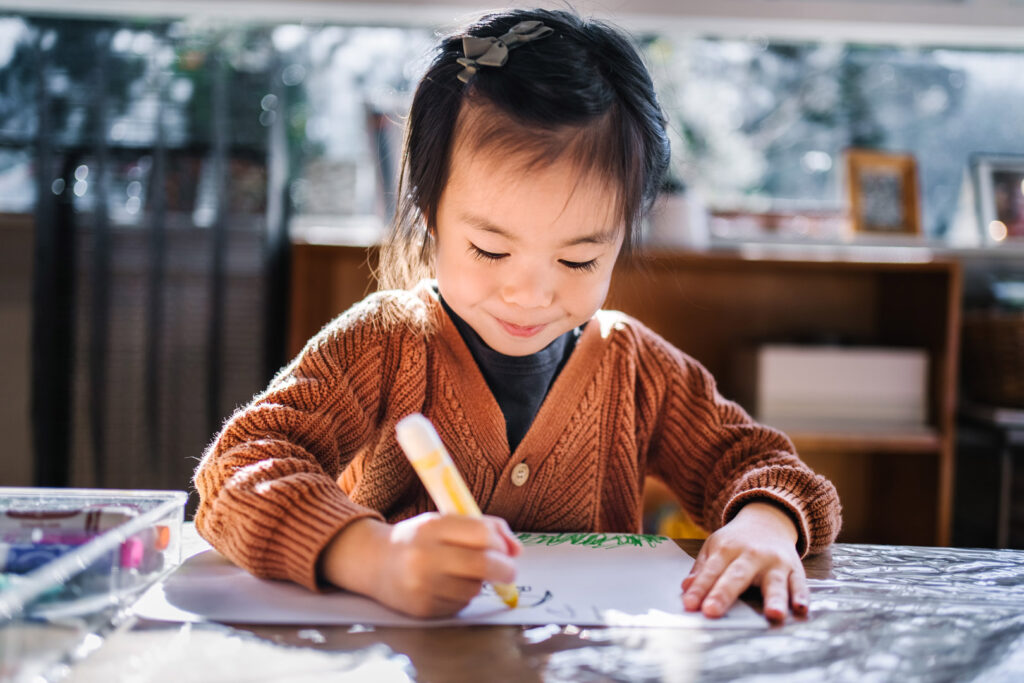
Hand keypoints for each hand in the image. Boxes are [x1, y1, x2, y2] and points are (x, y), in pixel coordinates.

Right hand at [318, 513, 520, 617]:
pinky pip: (460, 604)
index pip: (480, 533)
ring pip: (474, 588)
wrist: (374, 563)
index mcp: (431, 527)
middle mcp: (424, 557)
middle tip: (510, 571)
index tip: (507, 549)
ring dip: (480, 582)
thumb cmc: (419, 539)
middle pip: (482, 564)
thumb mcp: (444, 522)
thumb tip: (517, 550)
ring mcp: (422, 586)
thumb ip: (483, 528)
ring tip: (463, 573)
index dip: (501, 543)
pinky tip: (447, 586)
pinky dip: (463, 596)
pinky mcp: (423, 610)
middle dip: (505, 569)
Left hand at [681, 501, 807, 623]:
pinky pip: (799, 584)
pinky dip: (802, 596)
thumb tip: (686, 588)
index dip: (700, 588)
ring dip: (774, 598)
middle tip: (711, 612)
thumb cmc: (737, 541)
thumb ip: (701, 568)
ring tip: (773, 614)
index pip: (711, 571)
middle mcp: (752, 554)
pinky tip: (801, 609)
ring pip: (774, 582)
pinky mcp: (795, 569)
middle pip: (737, 576)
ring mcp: (775, 562)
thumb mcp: (715, 546)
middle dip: (724, 594)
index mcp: (728, 548)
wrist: (769, 519)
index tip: (689, 605)